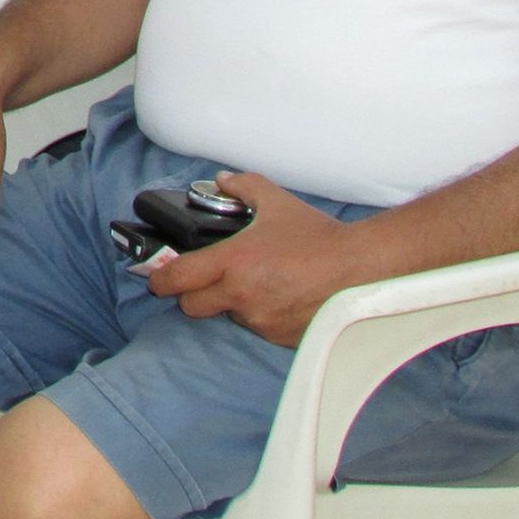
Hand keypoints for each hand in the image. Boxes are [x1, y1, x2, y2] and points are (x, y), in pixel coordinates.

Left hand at [147, 173, 358, 347]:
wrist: (363, 268)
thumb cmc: (319, 236)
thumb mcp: (276, 202)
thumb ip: (242, 187)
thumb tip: (222, 181)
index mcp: (232, 262)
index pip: (177, 279)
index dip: (160, 279)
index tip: (155, 278)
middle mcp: (241, 296)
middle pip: (192, 308)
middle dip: (193, 295)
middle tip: (207, 281)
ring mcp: (261, 320)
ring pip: (229, 317)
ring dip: (233, 304)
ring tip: (257, 283)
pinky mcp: (280, 338)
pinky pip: (258, 328)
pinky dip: (261, 316)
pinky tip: (279, 297)